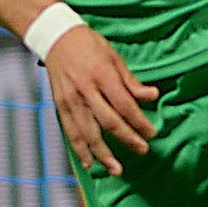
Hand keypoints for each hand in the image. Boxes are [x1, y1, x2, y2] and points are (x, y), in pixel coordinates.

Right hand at [42, 23, 159, 176]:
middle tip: (142, 150)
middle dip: (127, 138)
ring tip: (116, 169)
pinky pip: (70, 131)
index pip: (124, 104)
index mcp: (102, 74)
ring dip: (103, 153)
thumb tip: (152, 96)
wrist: (56, 37)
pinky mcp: (60, 104)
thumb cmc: (88, 44)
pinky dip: (79, 148)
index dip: (139, 121)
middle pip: (109, 121)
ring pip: (88, 131)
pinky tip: (89, 162)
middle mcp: (85, 89)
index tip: (151, 133)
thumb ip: (131, 81)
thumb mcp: (114, 56)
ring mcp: (70, 98)